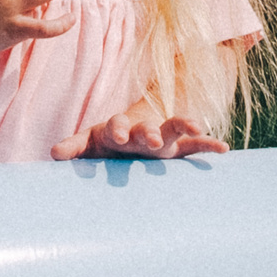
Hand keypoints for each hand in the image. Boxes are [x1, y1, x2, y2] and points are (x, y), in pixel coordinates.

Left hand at [51, 97, 227, 160]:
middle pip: (145, 126)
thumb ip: (73, 147)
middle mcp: (141, 129)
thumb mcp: (89, 144)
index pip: (117, 124)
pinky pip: (196, 145)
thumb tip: (53, 152)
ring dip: (183, 125)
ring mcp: (162, 137)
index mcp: (119, 128)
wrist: (132, 139)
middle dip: (147, 131)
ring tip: (196, 126)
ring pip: (173, 128)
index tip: (118, 136)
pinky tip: (223, 149)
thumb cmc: (107, 146)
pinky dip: (209, 145)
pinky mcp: (178, 147)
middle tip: (149, 139)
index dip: (118, 128)